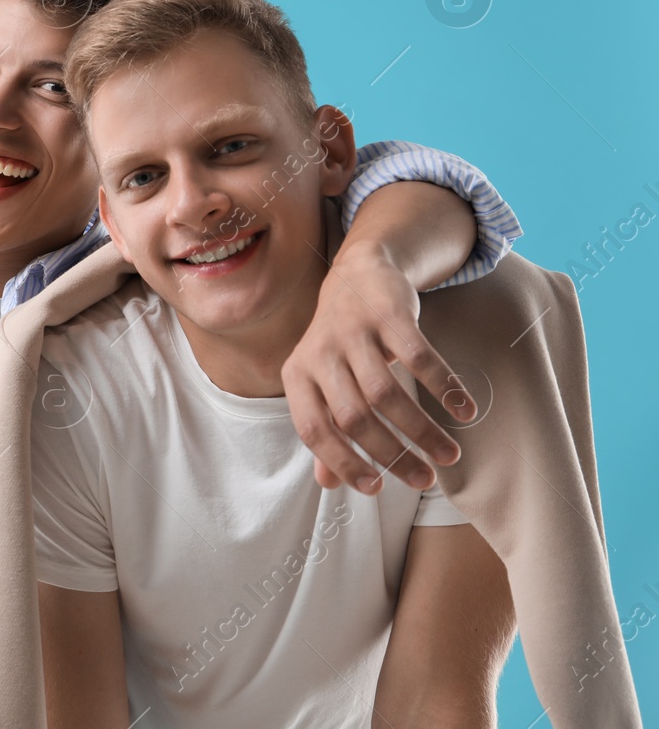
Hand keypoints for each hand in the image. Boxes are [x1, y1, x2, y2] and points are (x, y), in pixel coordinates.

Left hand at [281, 245, 472, 493]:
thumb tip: (327, 483)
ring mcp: (352, 332)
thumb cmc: (340, 342)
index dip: (343, 462)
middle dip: (392, 455)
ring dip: (422, 430)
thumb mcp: (322, 381)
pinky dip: (444, 388)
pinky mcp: (387, 314)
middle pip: (354, 417)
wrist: (357, 273)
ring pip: (386, 394)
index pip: (313, 430)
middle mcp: (319, 354)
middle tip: (425, 479)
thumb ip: (326, 428)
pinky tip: (465, 411)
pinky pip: (419, 358)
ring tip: (450, 455)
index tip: (377, 488)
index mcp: (297, 376)